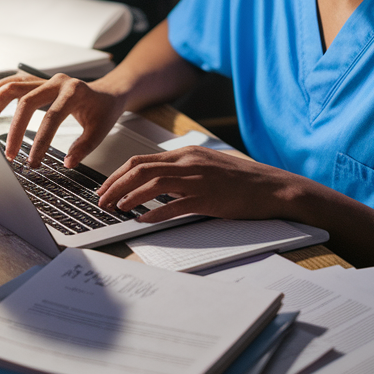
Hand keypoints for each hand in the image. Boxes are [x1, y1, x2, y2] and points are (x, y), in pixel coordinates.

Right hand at [0, 72, 127, 167]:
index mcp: (74, 92)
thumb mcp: (101, 130)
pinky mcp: (40, 81)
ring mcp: (47, 79)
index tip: (33, 160)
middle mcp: (58, 82)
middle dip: (15, 129)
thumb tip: (67, 163)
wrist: (108, 92)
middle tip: (10, 153)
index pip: (51, 117)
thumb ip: (84, 147)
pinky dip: (2, 88)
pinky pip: (17, 82)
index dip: (40, 140)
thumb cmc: (104, 110)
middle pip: (27, 101)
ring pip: (16, 86)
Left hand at [96, 146, 312, 221]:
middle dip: (115, 185)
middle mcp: (189, 162)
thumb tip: (154, 184)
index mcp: (186, 154)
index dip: (117, 175)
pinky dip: (154, 211)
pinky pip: (174, 205)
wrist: (272, 187)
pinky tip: (142, 219)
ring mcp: (198, 179)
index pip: (141, 160)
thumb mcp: (207, 167)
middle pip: (140, 169)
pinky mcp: (208, 198)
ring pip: (152, 183)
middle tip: (101, 201)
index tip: (105, 188)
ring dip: (129, 197)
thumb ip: (181, 172)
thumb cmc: (240, 181)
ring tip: (116, 209)